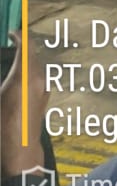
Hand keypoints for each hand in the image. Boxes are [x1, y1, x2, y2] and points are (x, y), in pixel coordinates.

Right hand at [1, 33, 48, 177]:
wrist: (20, 154)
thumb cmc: (2, 128)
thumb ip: (2, 80)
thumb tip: (5, 76)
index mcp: (25, 76)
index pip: (26, 45)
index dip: (18, 34)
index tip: (10, 31)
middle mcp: (39, 79)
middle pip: (31, 53)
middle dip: (19, 46)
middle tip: (6, 43)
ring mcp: (44, 88)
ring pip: (35, 65)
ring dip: (23, 59)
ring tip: (9, 59)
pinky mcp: (44, 97)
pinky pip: (36, 76)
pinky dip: (26, 71)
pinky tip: (15, 78)